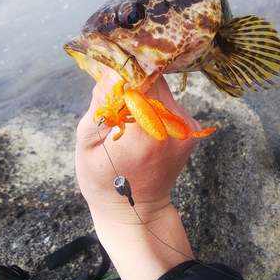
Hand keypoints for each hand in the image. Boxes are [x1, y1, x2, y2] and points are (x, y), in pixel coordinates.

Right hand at [75, 67, 199, 279]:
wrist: (136, 212)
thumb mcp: (87, 143)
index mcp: (148, 133)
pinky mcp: (191, 129)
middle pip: (154, 80)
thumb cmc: (103, 181)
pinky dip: (153, 104)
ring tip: (125, 114)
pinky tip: (140, 122)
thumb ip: (101, 103)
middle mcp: (175, 128)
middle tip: (113, 95)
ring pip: (162, 88)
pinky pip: (169, 102)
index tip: (110, 68)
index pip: (142, 78)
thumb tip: (112, 68)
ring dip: (143, 92)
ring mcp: (187, 129)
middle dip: (132, 80)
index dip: (124, 69)